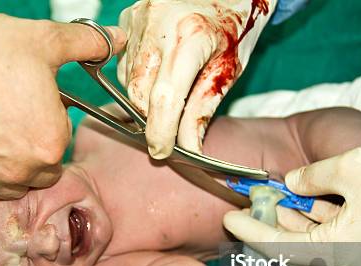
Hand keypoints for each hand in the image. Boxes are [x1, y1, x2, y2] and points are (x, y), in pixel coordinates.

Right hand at [0, 0, 124, 198]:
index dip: (46, 121)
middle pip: (40, 170)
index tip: (28, 102)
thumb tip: (116, 39)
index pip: (60, 144)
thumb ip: (88, 44)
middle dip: (33, 148)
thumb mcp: (43, 40)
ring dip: (8, 165)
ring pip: (10, 183)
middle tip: (9, 114)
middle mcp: (21, 173)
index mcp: (50, 144)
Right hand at [117, 0, 274, 157]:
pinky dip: (140, 77)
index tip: (162, 152)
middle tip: (170, 130)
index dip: (161, 132)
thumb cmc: (235, 23)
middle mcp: (159, 24)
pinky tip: (160, 70)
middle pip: (140, 93)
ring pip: (129, 81)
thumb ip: (204, 110)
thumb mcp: (230, 69)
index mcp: (193, 36)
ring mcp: (139, 18)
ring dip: (146, 98)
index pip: (166, 98)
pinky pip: (125, 62)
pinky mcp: (128, 17)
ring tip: (173, 89)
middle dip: (152, 118)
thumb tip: (188, 148)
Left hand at [224, 133, 360, 265]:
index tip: (229, 218)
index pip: (280, 248)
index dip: (250, 232)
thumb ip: (309, 179)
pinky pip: (334, 237)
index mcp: (341, 252)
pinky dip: (315, 221)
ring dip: (292, 223)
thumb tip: (290, 184)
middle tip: (246, 207)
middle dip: (269, 227)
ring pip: (314, 243)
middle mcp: (352, 263)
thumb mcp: (347, 168)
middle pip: (295, 250)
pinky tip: (301, 200)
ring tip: (270, 200)